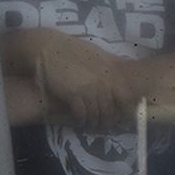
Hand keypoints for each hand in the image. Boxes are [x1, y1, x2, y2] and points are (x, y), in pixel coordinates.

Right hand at [17, 29, 141, 127]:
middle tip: (105, 126)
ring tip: (93, 126)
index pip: (124, 96)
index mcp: (110, 71)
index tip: (121, 116)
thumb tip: (121, 71)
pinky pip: (81, 114)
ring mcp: (88, 88)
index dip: (124, 109)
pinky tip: (80, 121)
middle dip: (107, 120)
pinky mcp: (73, 94)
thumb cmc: (72, 49)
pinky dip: (81, 120)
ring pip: (96, 113)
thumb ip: (110, 63)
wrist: (49, 48)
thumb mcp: (97, 53)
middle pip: (109, 108)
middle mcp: (102, 81)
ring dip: (94, 123)